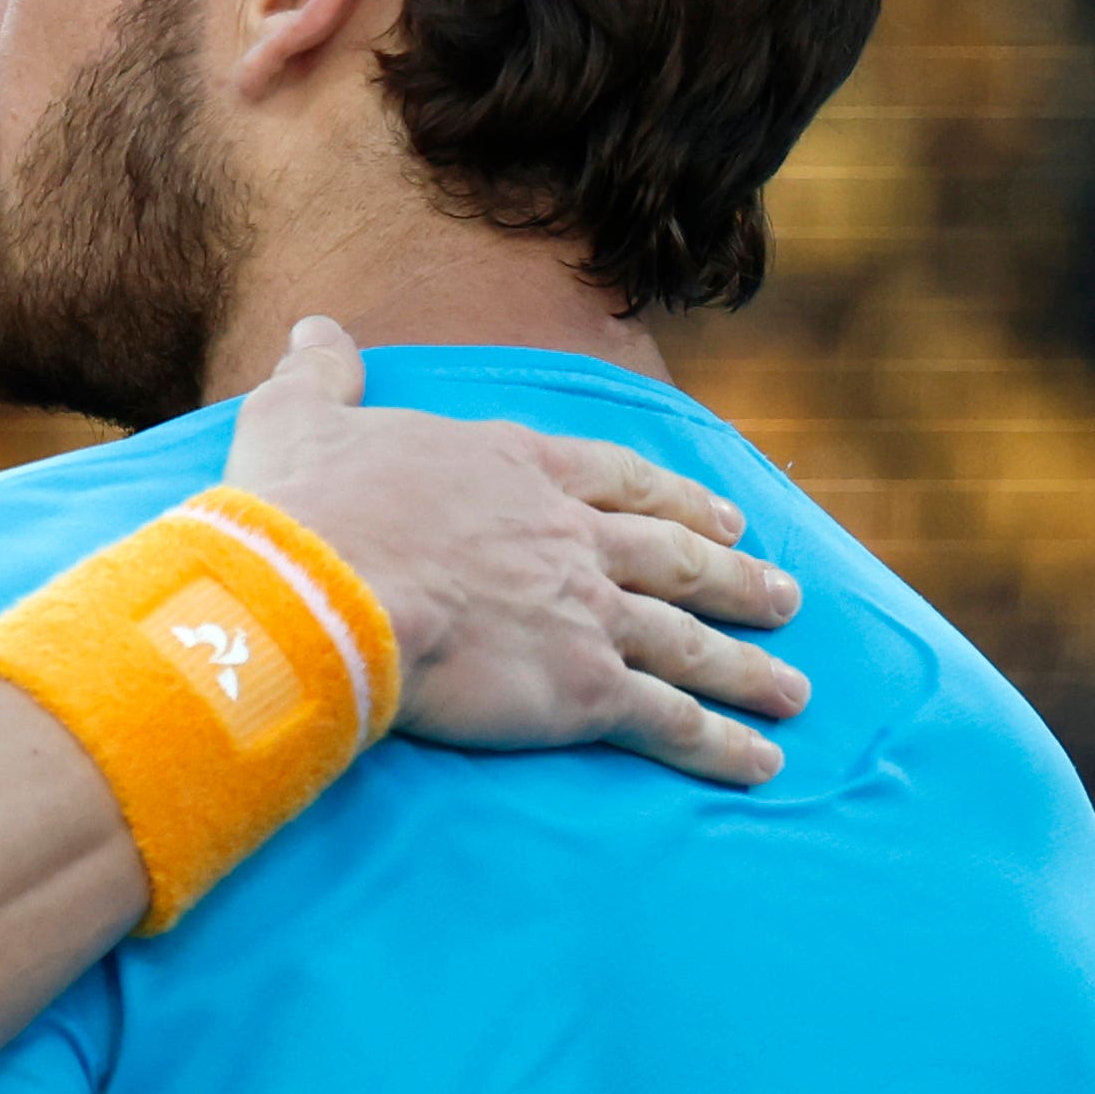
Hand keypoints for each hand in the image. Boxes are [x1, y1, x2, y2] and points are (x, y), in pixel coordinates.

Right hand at [219, 317, 807, 783]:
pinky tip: (760, 762)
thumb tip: (312, 331)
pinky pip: (669, 719)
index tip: (720, 516)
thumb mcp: (301, 418)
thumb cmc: (304, 509)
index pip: (617, 479)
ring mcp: (586, 611)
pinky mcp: (583, 687)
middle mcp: (569, 535)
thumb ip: (321, 378)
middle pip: (675, 558)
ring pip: (689, 641)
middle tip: (784, 596)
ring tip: (793, 691)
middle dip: (734, 579)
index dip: (674, 498)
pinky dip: (720, 742)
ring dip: (748, 666)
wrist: (321, 589)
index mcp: (515, 468)